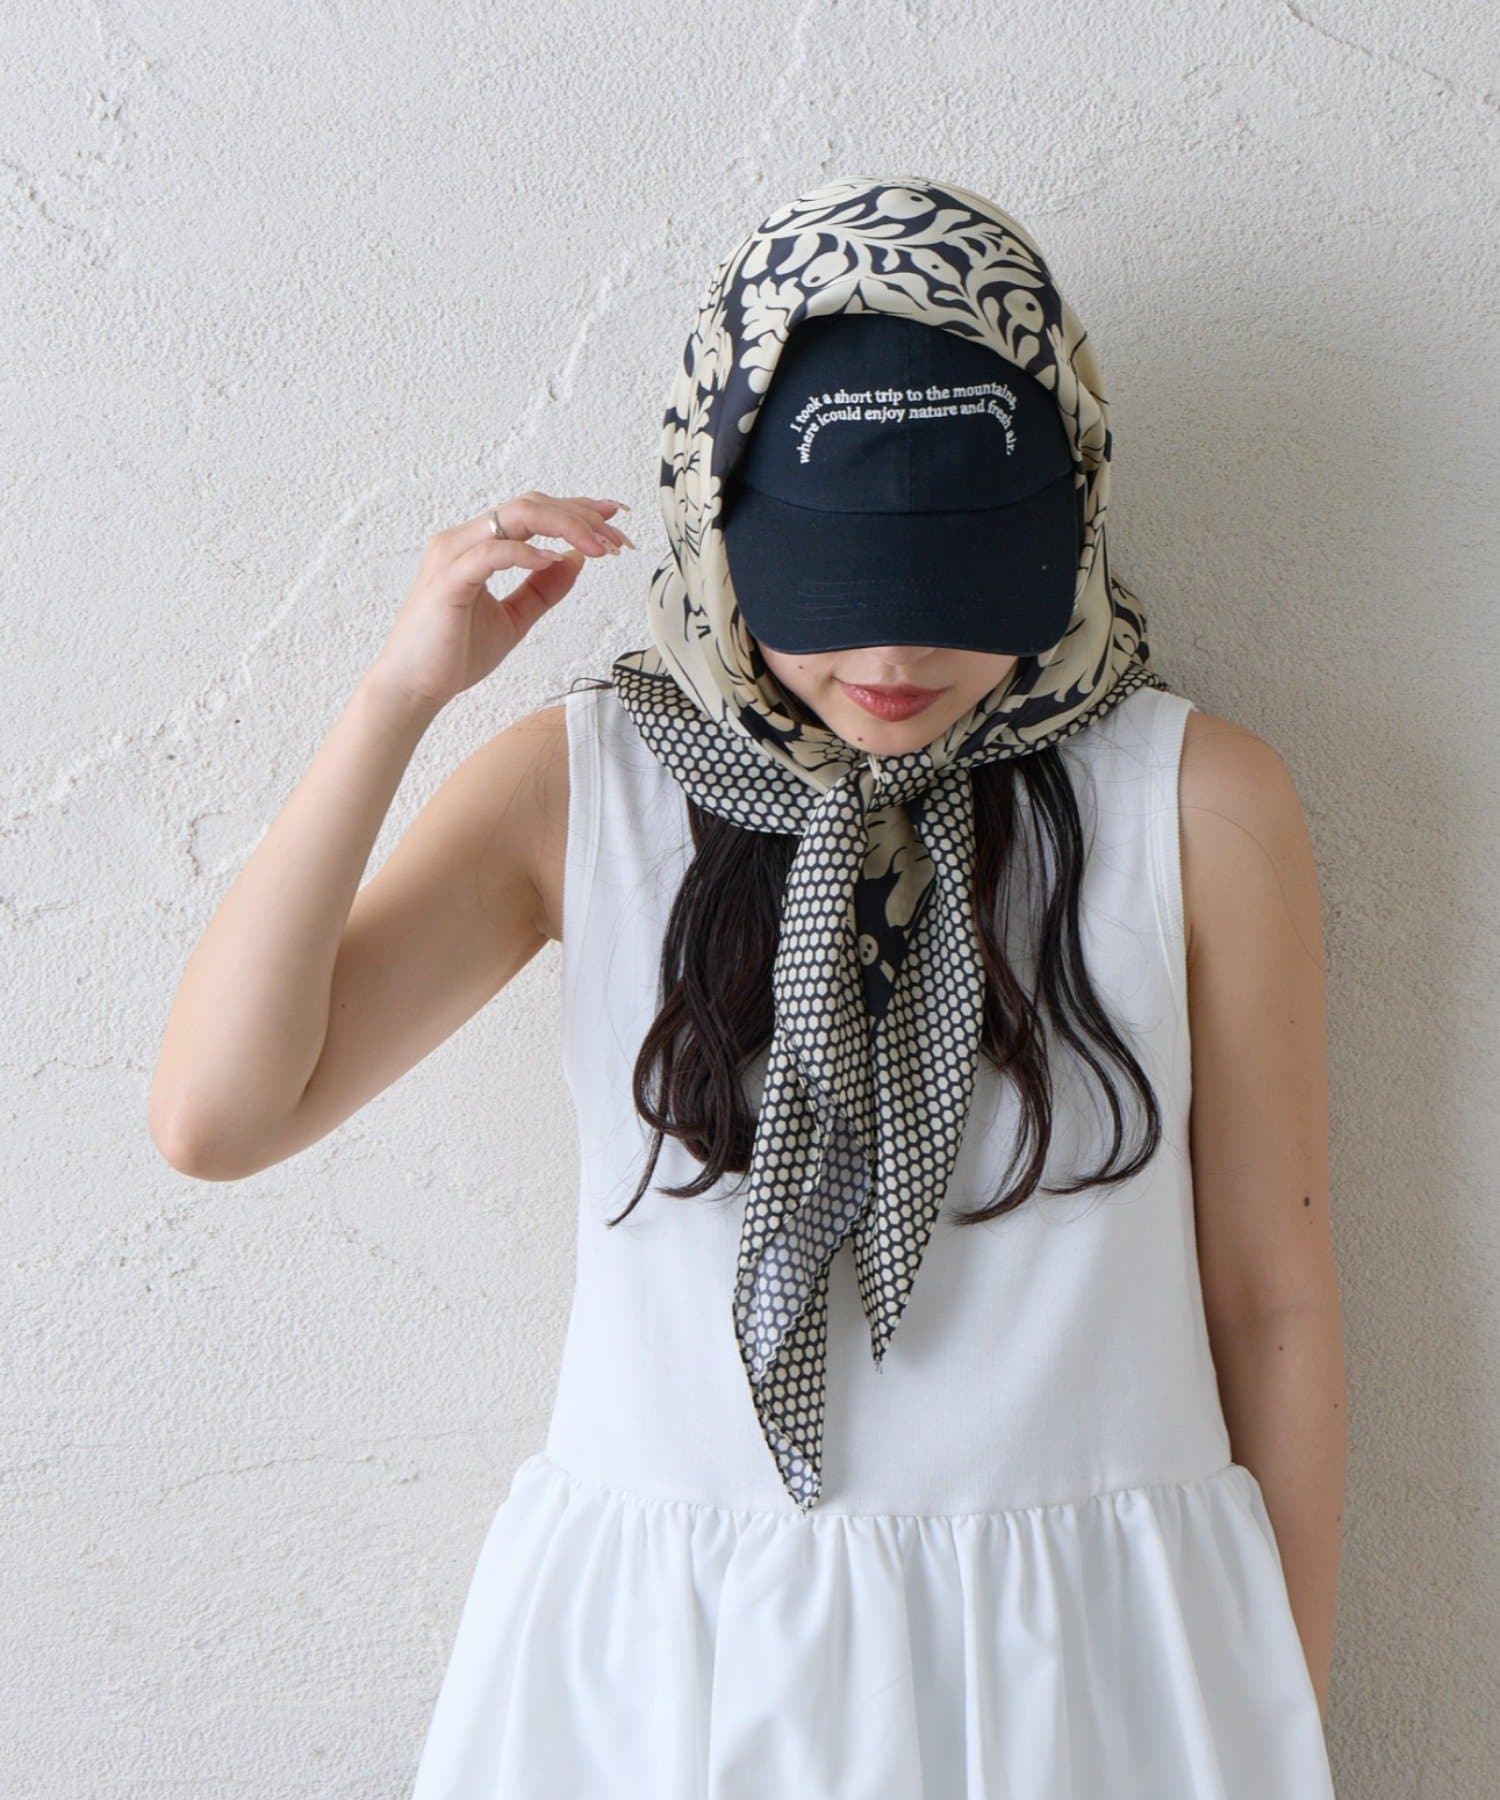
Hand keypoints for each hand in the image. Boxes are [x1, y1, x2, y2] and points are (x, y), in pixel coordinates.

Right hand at [365, 491, 633, 713]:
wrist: (415, 687)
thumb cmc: (454, 654)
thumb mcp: (515, 618)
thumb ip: (543, 589)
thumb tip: (576, 560)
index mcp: (479, 544)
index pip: (534, 511)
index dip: (577, 510)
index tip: (614, 518)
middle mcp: (464, 539)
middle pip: (531, 505)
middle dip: (581, 517)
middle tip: (618, 537)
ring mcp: (453, 555)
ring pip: (515, 516)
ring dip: (564, 527)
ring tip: (599, 547)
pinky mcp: (448, 580)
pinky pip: (491, 553)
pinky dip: (525, 553)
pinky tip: (554, 560)